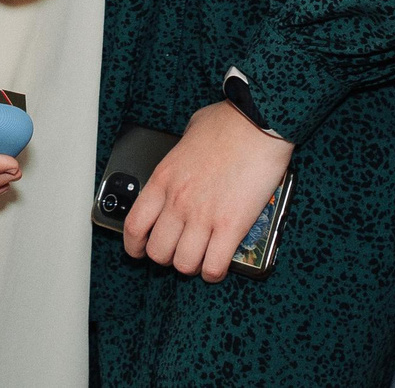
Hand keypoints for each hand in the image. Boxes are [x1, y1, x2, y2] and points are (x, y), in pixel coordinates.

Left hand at [122, 102, 293, 282]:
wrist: (259, 121)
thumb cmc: (229, 121)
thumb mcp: (190, 131)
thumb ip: (181, 149)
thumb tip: (186, 152)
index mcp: (163, 178)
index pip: (134, 225)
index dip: (134, 246)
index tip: (139, 250)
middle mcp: (178, 201)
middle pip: (158, 251)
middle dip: (167, 257)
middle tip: (179, 252)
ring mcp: (203, 215)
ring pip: (184, 264)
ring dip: (192, 266)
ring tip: (201, 258)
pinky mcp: (231, 225)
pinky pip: (214, 266)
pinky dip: (214, 272)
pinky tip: (218, 265)